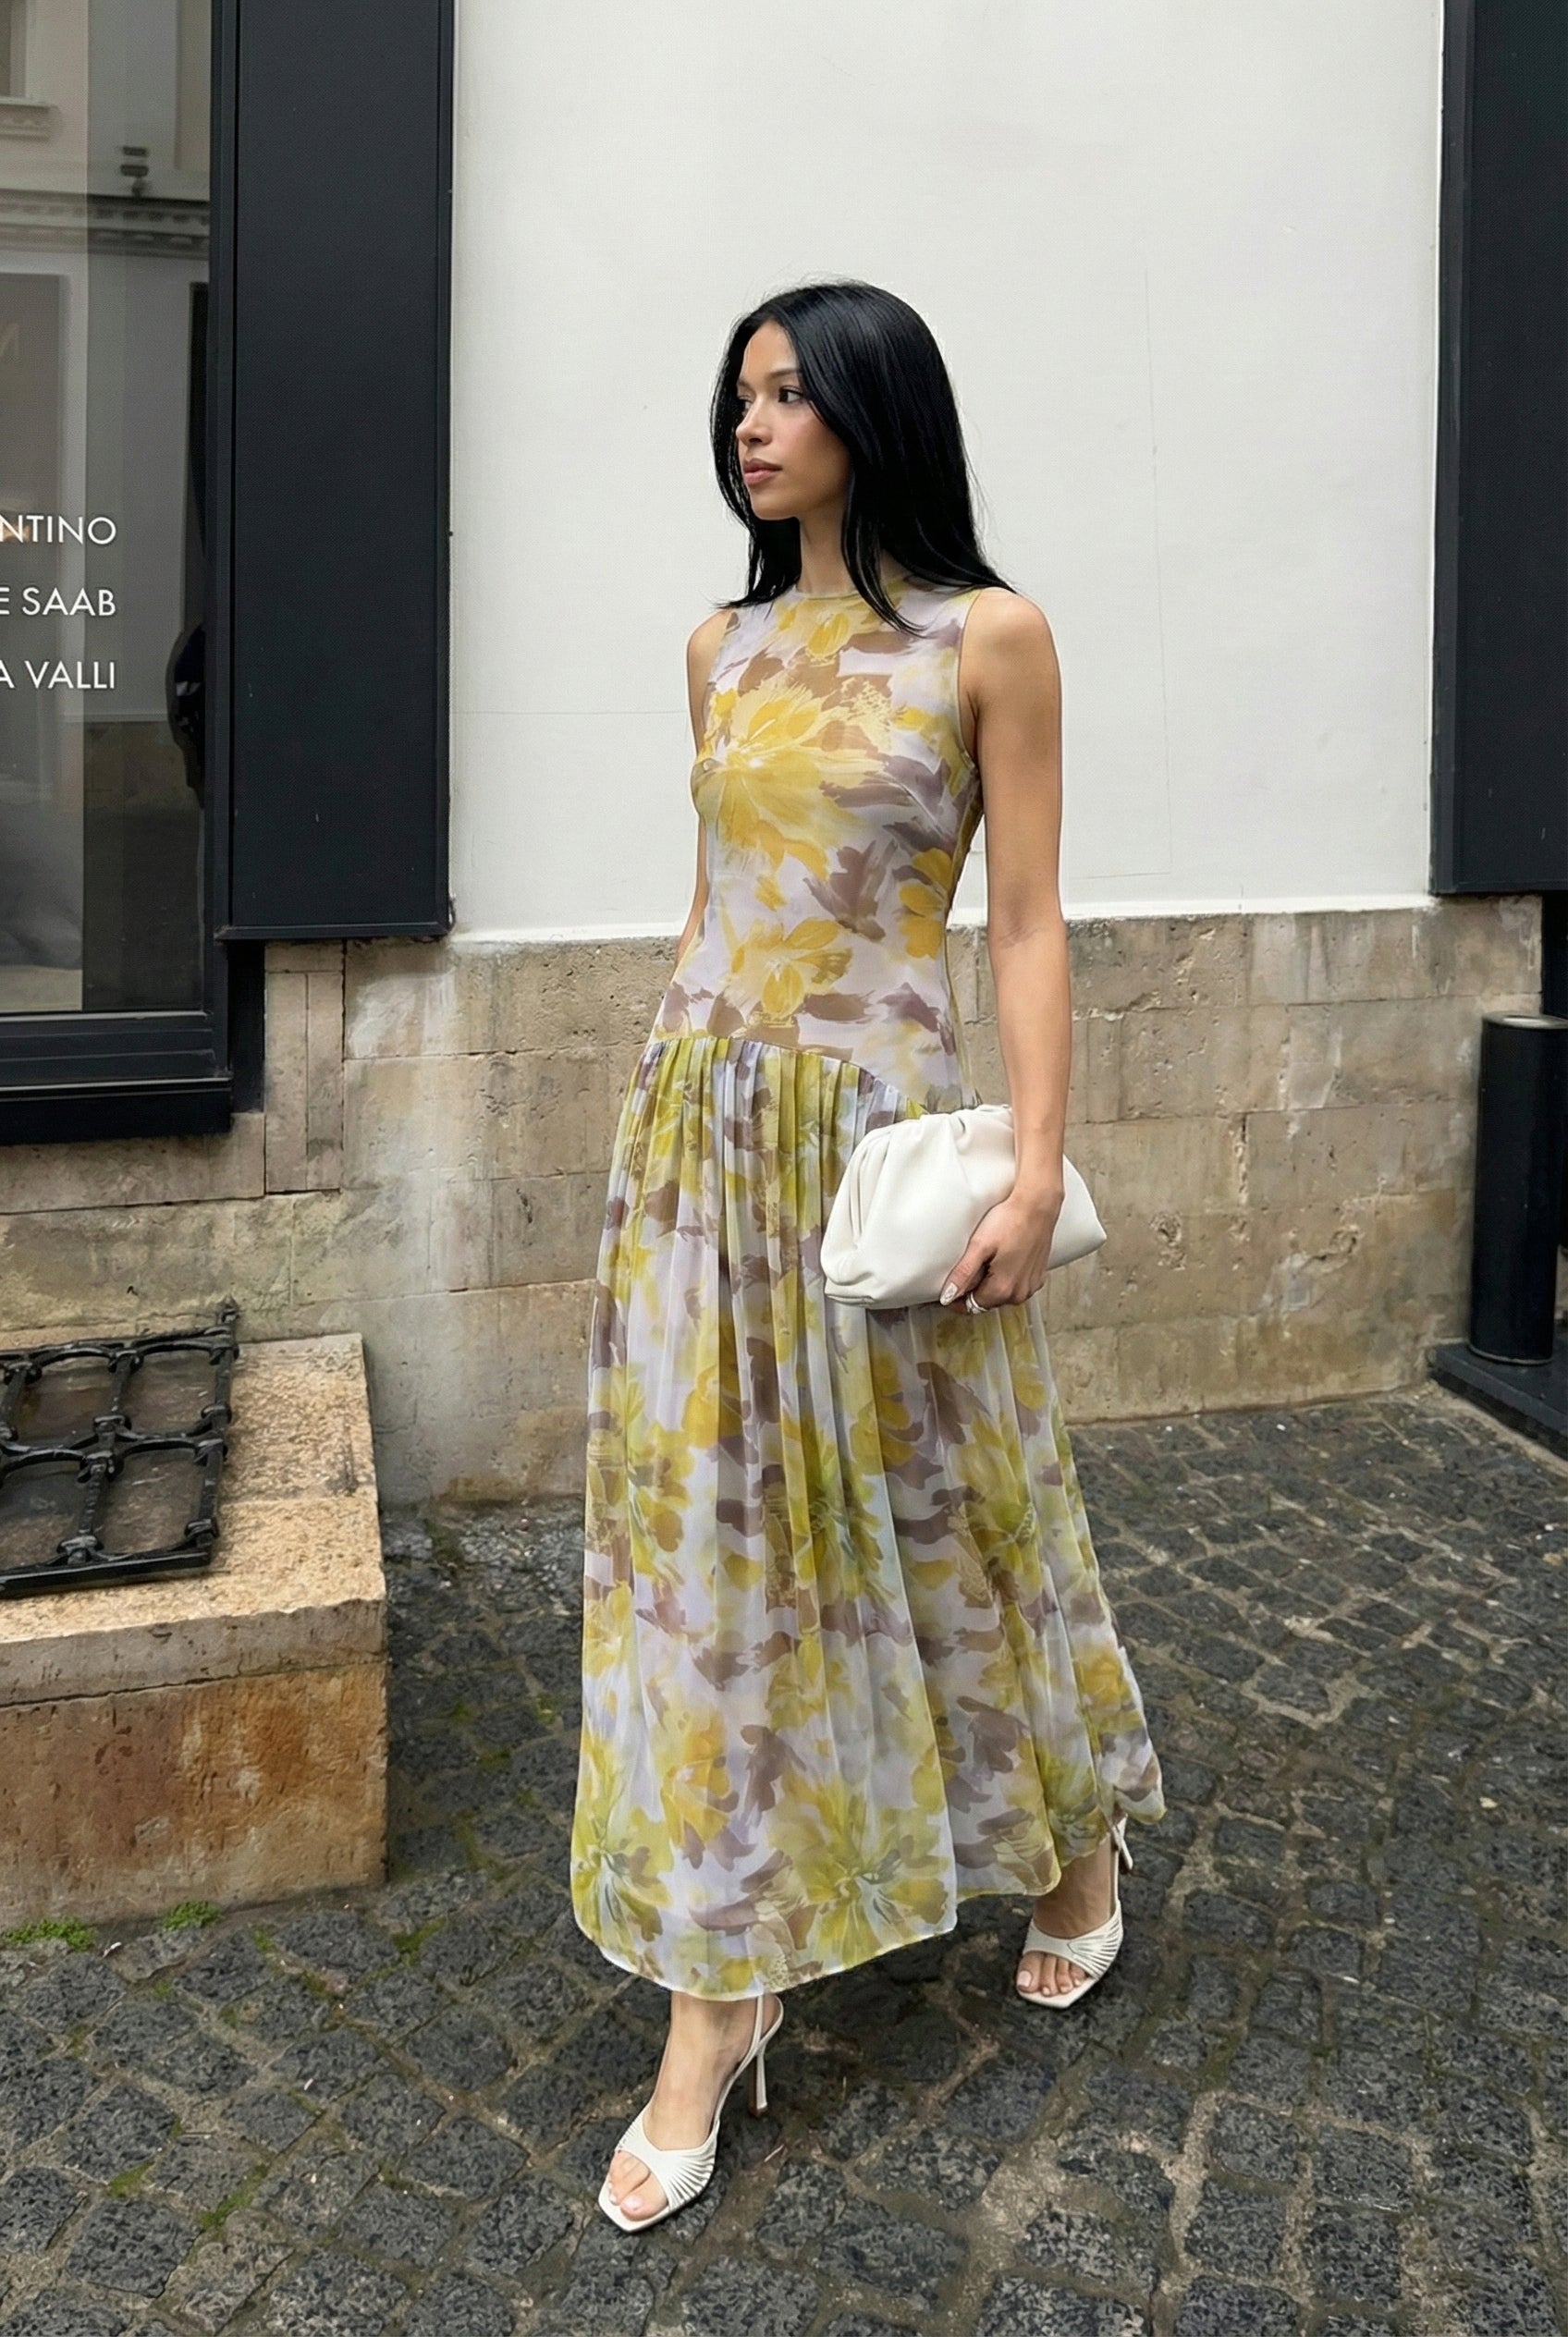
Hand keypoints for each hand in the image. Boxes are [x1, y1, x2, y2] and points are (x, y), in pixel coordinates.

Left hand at [939, 1182, 1063, 1310]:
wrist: (1037, 1205)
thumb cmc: (1011, 1221)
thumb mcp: (979, 1246)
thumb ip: (963, 1274)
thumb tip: (947, 1296)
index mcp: (1002, 1289)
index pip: (971, 1306)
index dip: (956, 1299)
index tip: (947, 1290)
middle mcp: (1019, 1293)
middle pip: (986, 1301)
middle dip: (973, 1290)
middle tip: (966, 1267)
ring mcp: (1031, 1286)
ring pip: (1001, 1294)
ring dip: (990, 1284)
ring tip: (985, 1259)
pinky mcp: (1038, 1276)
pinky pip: (1015, 1285)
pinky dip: (1006, 1277)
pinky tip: (1002, 1259)